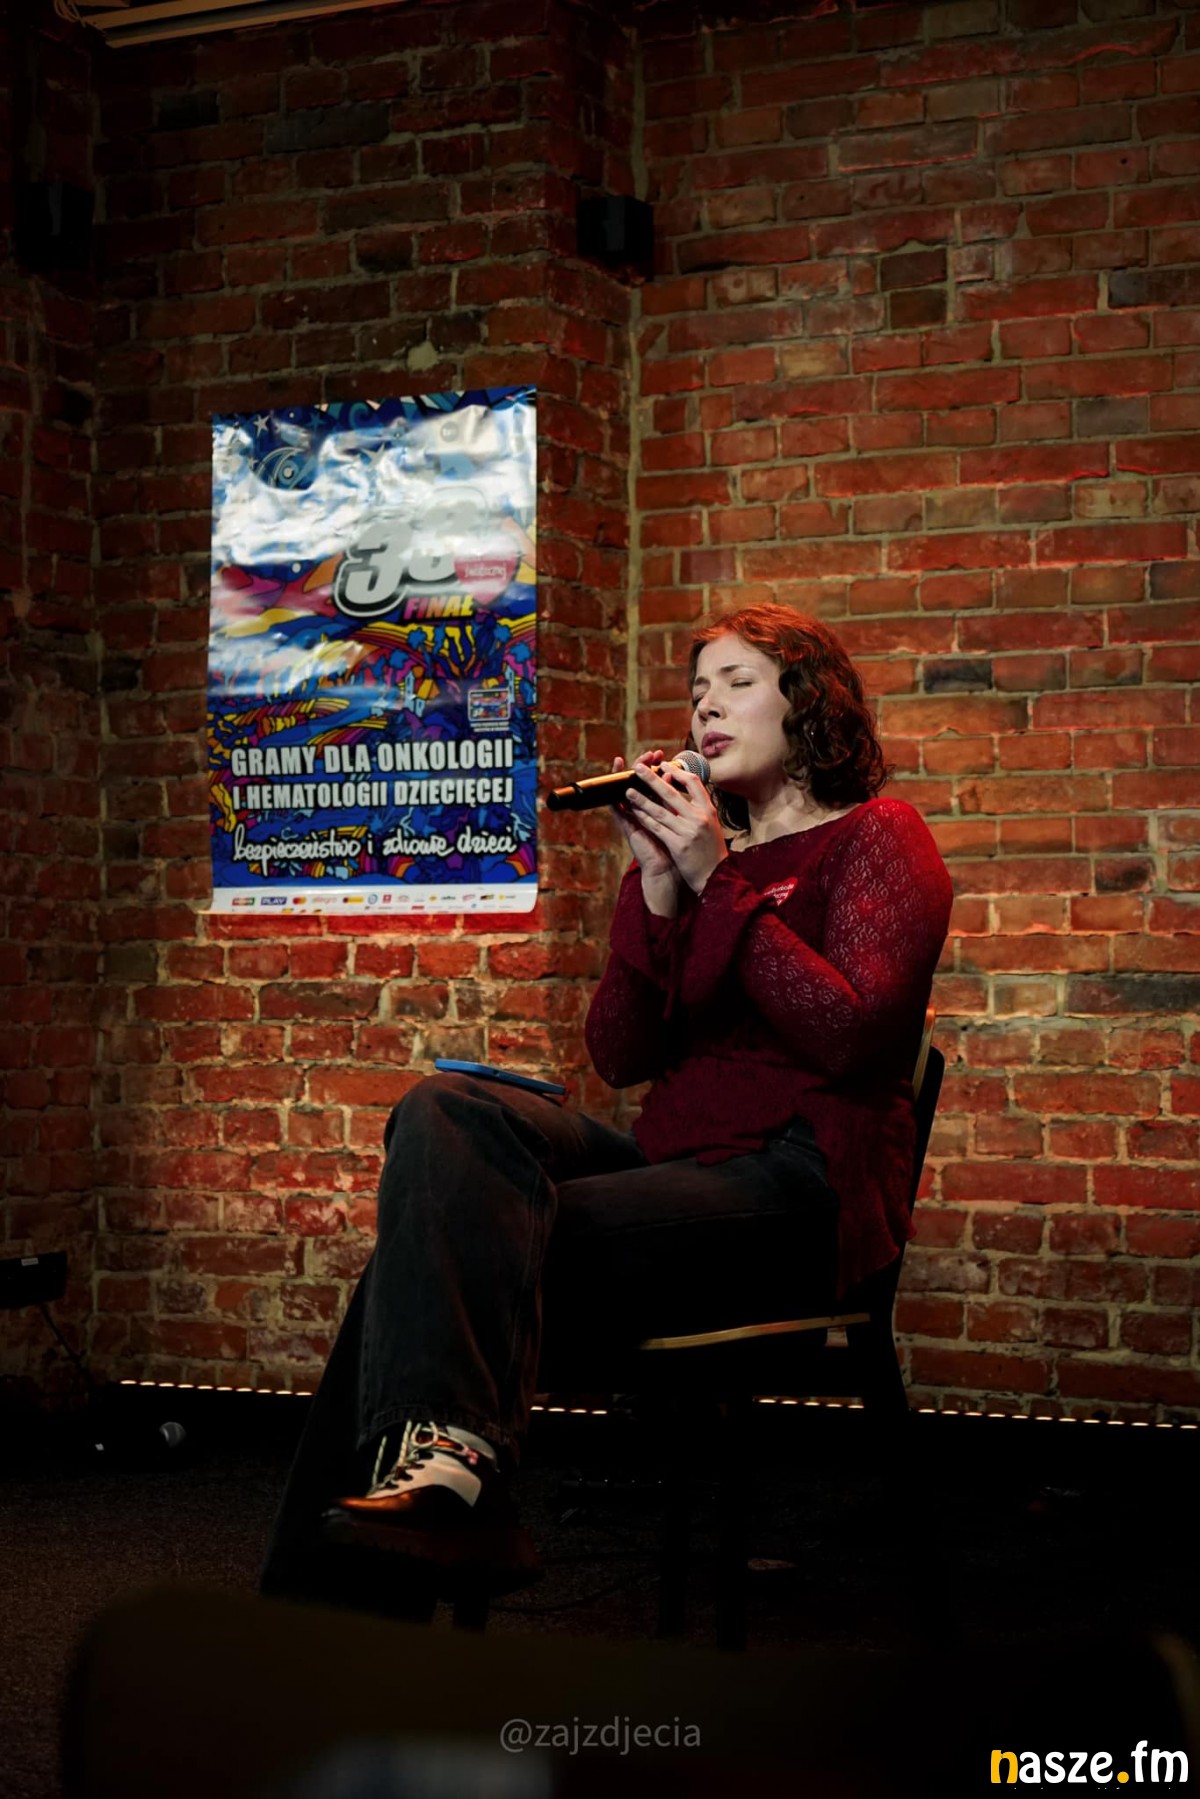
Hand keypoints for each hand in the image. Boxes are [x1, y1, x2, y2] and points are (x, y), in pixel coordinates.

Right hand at [609, 752, 676, 883]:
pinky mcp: (627, 828)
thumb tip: (675, 776)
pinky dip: (612, 798)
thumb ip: (675, 800)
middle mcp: (644, 809)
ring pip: (624, 792)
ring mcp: (633, 817)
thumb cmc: (676, 846)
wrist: (668, 869)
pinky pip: (617, 811)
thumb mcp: (678, 819)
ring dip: (623, 776)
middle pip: (638, 782)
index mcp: (657, 806)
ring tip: (623, 761)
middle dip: (642, 766)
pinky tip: (610, 786)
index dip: (655, 766)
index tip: (661, 754)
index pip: (653, 780)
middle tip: (647, 753)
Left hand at [624, 758, 727, 894]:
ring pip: (660, 811)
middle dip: (652, 778)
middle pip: (672, 793)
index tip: (664, 765)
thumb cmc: (712, 851)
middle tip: (638, 768)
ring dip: (642, 799)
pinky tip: (634, 811)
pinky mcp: (678, 845)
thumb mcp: (711, 825)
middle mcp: (699, 818)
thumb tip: (686, 792)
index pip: (693, 783)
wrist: (716, 876)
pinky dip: (645, 818)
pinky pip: (657, 828)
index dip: (677, 771)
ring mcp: (688, 831)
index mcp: (708, 810)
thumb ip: (699, 809)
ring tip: (629, 790)